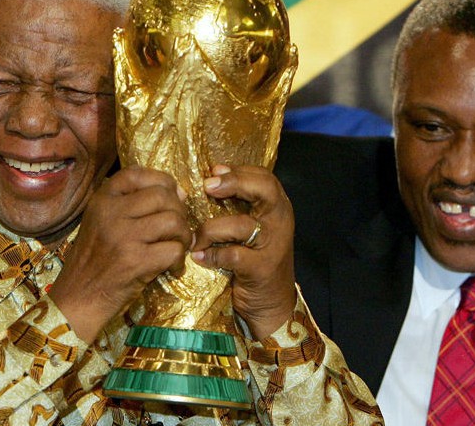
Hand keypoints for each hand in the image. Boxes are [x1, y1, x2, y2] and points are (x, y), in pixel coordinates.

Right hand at [49, 167, 191, 342]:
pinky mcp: (135, 262)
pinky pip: (174, 250)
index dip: (161, 180)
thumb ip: (131, 205)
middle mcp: (111, 213)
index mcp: (101, 200)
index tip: (172, 195)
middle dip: (179, 211)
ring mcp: (123, 237)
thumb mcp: (101, 223)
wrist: (78, 298)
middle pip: (163, 196)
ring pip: (174, 221)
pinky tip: (171, 268)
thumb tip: (180, 193)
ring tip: (176, 248)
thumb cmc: (94, 262)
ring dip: (183, 236)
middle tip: (177, 230)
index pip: (136, 174)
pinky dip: (179, 260)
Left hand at [190, 165, 295, 340]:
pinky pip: (232, 255)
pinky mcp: (262, 268)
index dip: (238, 170)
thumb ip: (240, 203)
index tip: (213, 171)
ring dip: (211, 229)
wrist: (273, 304)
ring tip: (194, 237)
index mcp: (278, 208)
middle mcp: (280, 222)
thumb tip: (213, 175)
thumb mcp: (253, 228)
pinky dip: (212, 255)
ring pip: (241, 224)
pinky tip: (199, 257)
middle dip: (234, 182)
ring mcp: (274, 245)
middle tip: (208, 186)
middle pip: (264, 190)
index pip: (264, 177)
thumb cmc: (256, 260)